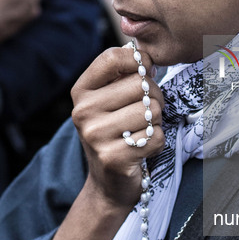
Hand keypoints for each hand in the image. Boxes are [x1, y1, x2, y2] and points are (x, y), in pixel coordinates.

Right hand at [71, 45, 164, 210]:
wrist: (108, 184)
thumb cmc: (115, 134)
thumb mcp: (109, 101)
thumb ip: (123, 75)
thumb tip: (145, 54)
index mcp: (80, 92)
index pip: (112, 58)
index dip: (138, 62)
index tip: (144, 73)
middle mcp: (83, 112)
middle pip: (140, 85)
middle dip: (154, 96)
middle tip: (146, 111)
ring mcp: (95, 136)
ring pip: (151, 110)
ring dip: (156, 121)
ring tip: (142, 131)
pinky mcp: (113, 158)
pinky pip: (156, 136)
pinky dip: (158, 142)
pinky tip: (142, 148)